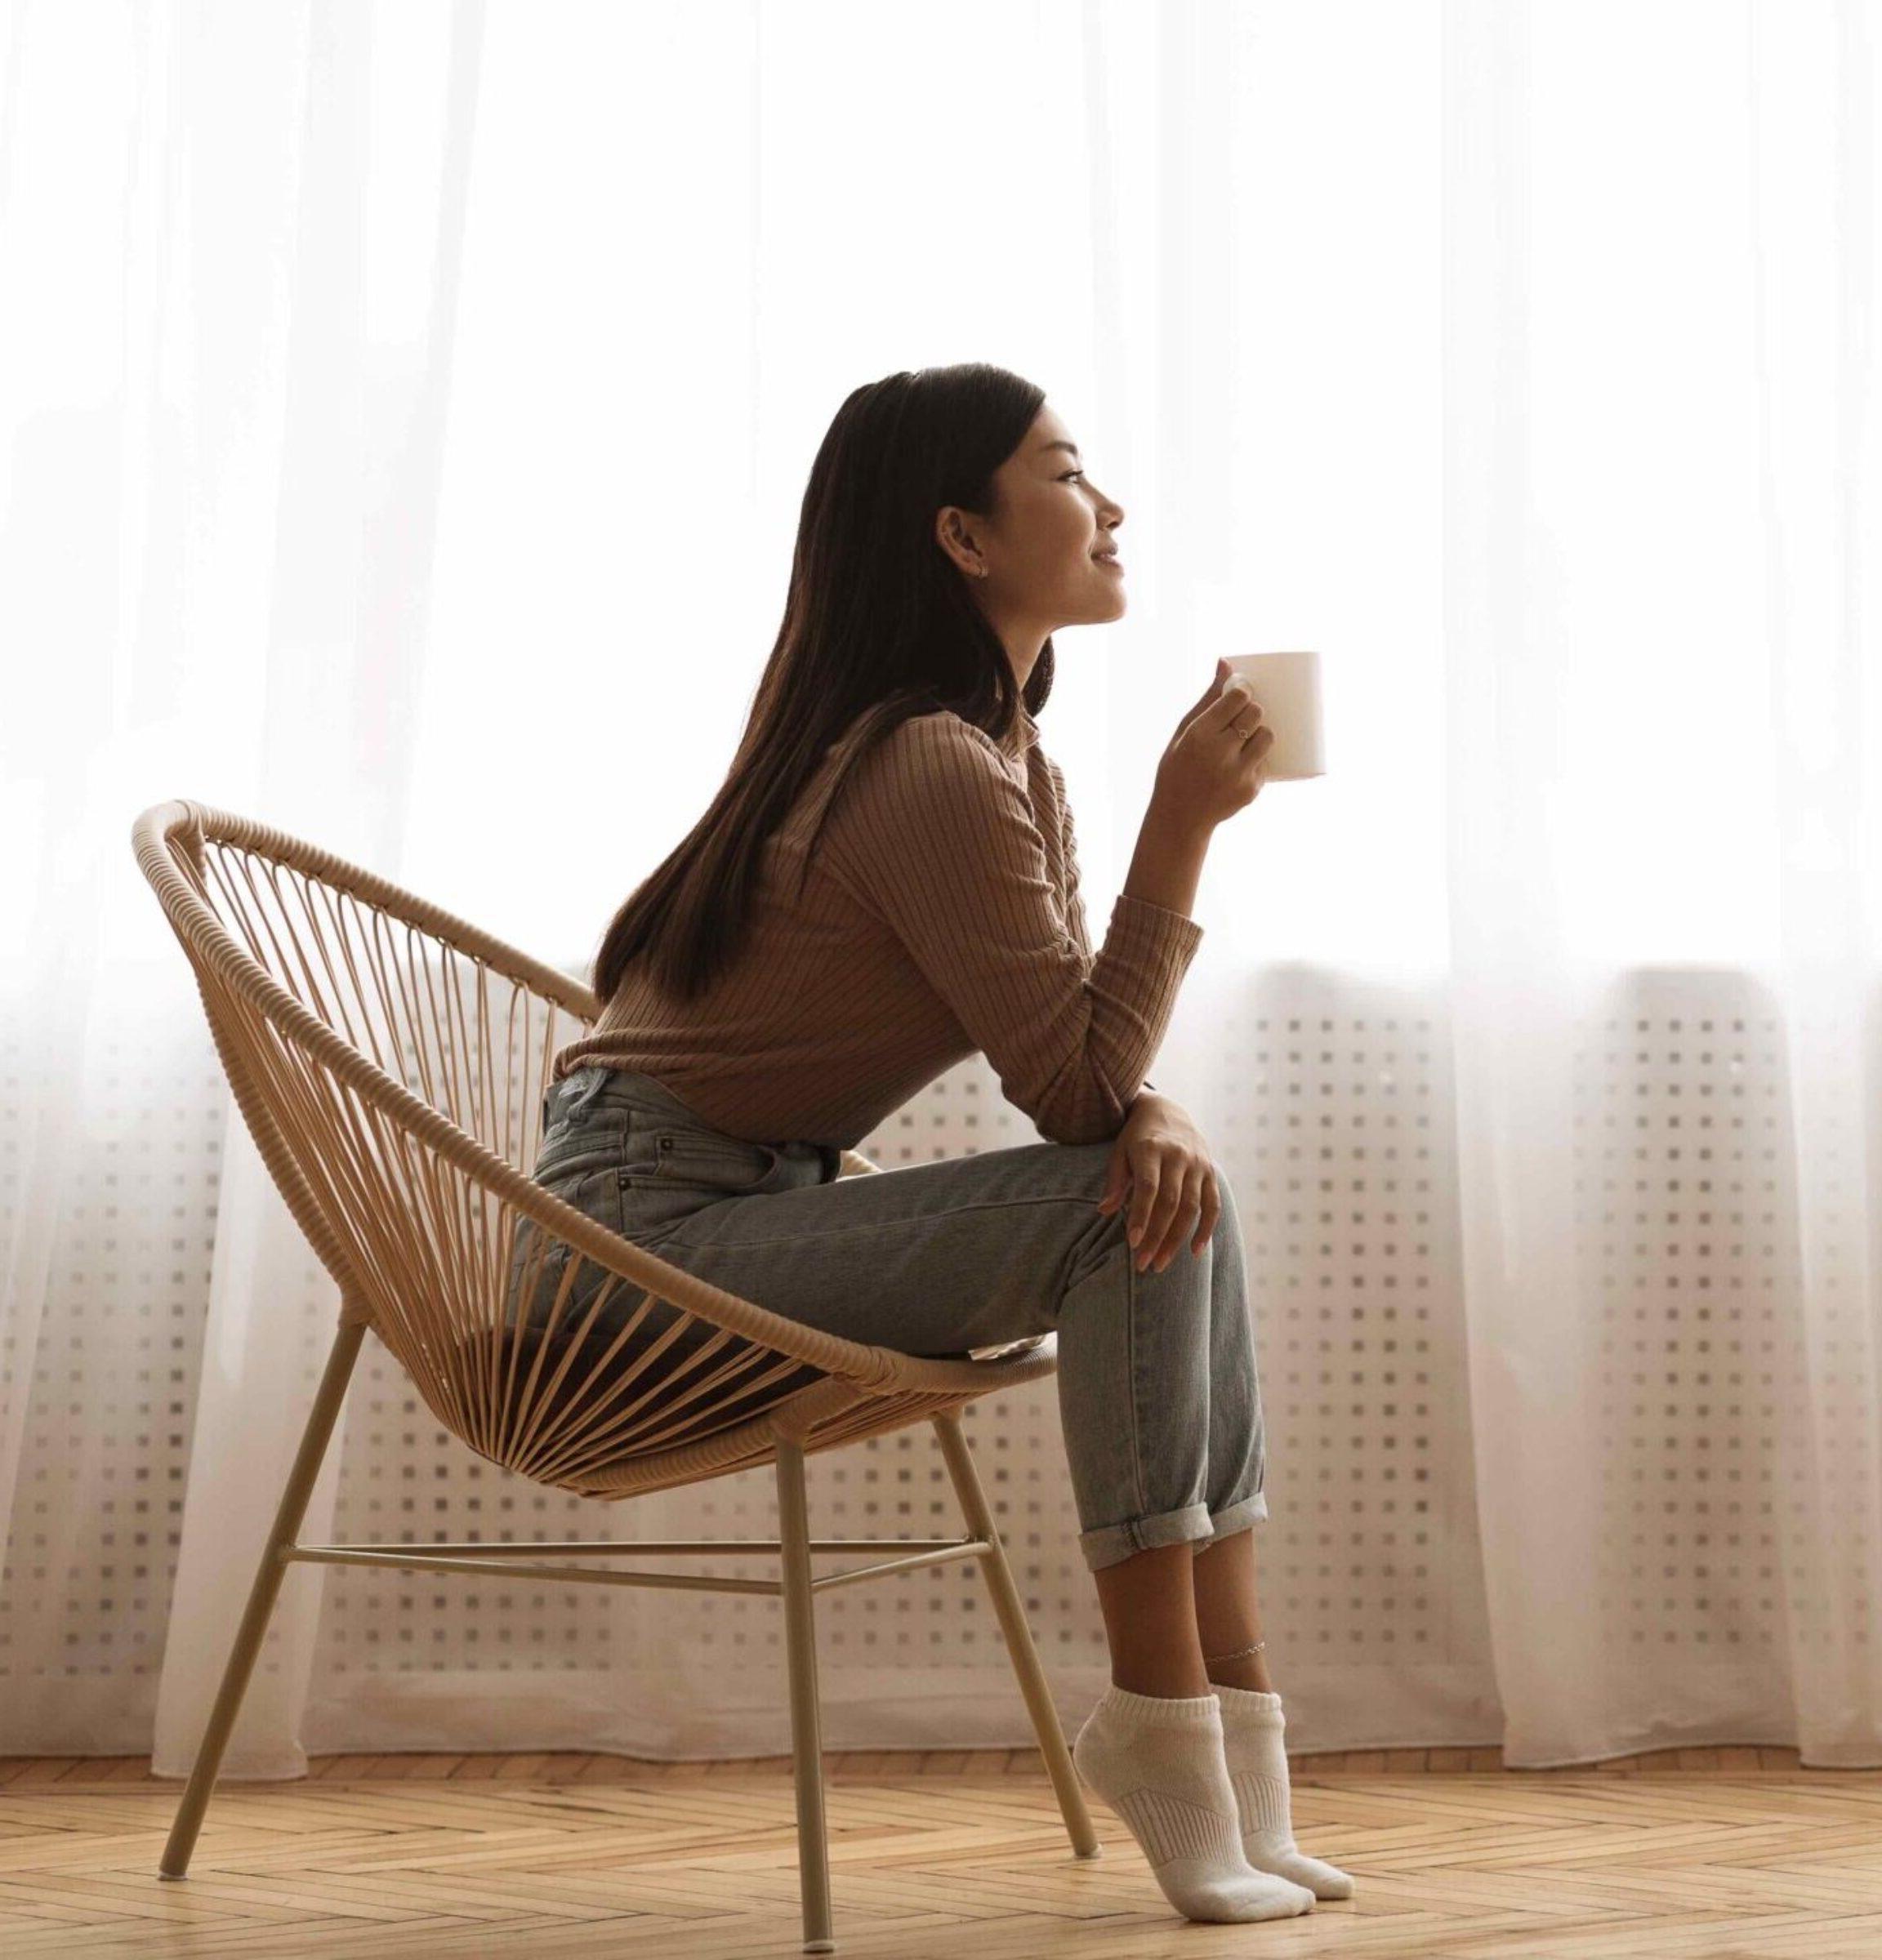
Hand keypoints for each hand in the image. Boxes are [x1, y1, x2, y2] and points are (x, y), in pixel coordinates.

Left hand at [1095, 1092, 1221, 1273]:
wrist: (1167, 1110)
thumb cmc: (1136, 1137)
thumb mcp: (1120, 1151)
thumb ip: (1115, 1181)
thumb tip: (1104, 1212)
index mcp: (1151, 1149)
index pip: (1148, 1187)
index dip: (1141, 1216)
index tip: (1132, 1243)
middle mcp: (1178, 1156)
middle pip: (1171, 1202)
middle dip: (1157, 1236)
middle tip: (1143, 1263)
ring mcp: (1198, 1164)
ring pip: (1192, 1208)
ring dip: (1177, 1239)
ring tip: (1160, 1264)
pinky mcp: (1210, 1172)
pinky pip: (1213, 1205)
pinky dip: (1206, 1229)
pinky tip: (1195, 1252)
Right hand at [1154, 658, 1275, 829]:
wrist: (1179, 817)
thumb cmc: (1177, 768)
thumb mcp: (1183, 732)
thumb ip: (1207, 699)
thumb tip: (1226, 662)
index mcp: (1199, 734)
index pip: (1237, 698)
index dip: (1242, 693)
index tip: (1239, 696)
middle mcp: (1219, 753)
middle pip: (1256, 713)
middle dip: (1252, 711)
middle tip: (1242, 719)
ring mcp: (1238, 773)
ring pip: (1267, 736)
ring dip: (1259, 734)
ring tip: (1243, 742)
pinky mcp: (1251, 790)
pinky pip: (1265, 762)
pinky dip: (1255, 760)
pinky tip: (1237, 768)